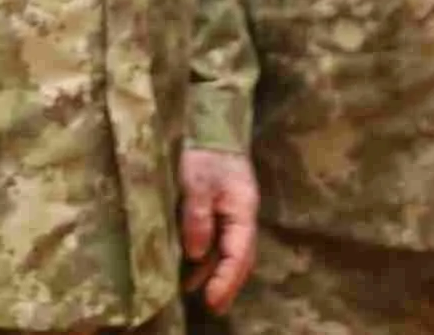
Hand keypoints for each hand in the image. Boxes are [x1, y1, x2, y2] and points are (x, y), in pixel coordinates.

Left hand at [179, 146, 259, 311]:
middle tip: (212, 307)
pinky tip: (191, 267)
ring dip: (214, 272)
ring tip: (196, 293)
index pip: (238, 254)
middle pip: (238, 258)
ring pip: (227, 251)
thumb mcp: (197, 182)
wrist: (211, 126)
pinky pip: (217, 239)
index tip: (211, 300)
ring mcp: (232, 214)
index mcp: (242, 211)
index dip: (226, 279)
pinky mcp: (219, 210)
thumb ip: (197, 216)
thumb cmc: (205, 152)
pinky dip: (206, 256)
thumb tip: (195, 254)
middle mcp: (241, 217)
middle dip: (226, 283)